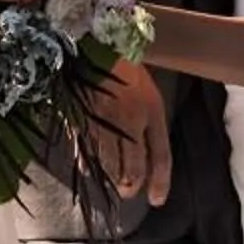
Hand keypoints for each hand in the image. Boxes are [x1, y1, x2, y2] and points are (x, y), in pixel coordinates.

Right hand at [87, 60, 172, 207]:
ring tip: (113, 182)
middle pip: (134, 166)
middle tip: (130, 191)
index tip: (157, 199)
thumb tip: (145, 150)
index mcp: (151, 110)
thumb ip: (148, 118)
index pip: (160, 155)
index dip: (161, 181)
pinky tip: (89, 170)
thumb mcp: (146, 88)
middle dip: (132, 184)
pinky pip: (86, 151)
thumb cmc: (123, 64)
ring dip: (112, 178)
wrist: (92, 44)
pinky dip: (88, 164)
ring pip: (110, 164)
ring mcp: (105, 122)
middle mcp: (130, 120)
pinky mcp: (82, 121)